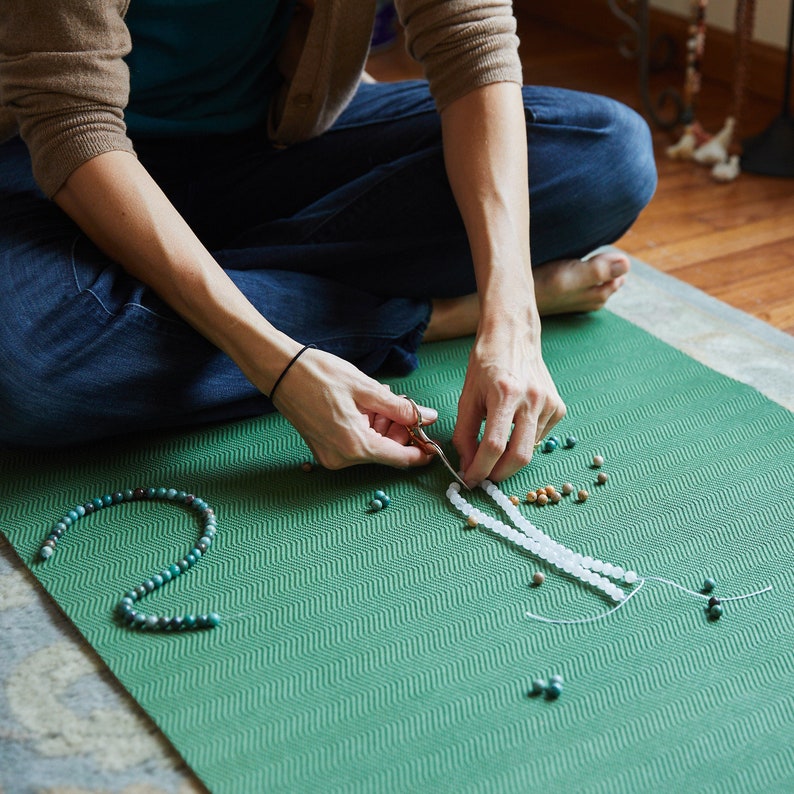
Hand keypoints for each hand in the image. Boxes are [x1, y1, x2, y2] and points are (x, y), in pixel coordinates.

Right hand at [270, 347, 438, 469]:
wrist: (280, 371)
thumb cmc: (319, 375)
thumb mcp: (367, 389)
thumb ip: (401, 408)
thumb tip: (428, 417)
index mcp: (355, 445)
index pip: (400, 458)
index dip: (421, 451)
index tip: (435, 442)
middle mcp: (342, 458)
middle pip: (386, 452)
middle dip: (401, 432)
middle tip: (405, 406)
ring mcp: (331, 456)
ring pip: (372, 447)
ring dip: (383, 427)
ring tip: (381, 399)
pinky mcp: (324, 449)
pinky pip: (356, 444)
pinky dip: (367, 428)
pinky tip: (366, 407)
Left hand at [453, 323, 565, 486]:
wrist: (513, 336)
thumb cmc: (485, 364)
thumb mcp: (467, 397)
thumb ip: (464, 434)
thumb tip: (468, 466)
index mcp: (505, 394)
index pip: (494, 445)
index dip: (480, 468)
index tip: (470, 479)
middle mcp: (532, 399)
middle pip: (519, 456)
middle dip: (500, 474)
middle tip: (485, 477)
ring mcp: (549, 403)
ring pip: (529, 448)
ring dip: (510, 456)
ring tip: (496, 443)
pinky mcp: (558, 407)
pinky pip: (539, 437)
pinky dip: (523, 441)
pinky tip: (514, 425)